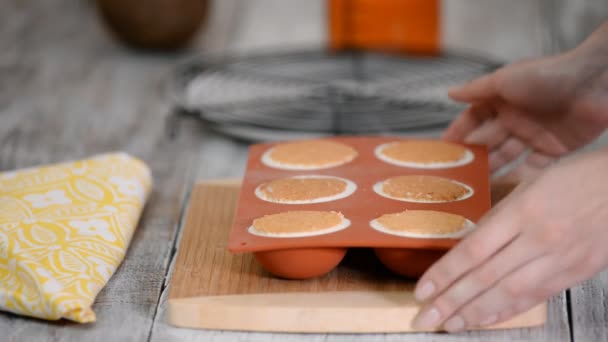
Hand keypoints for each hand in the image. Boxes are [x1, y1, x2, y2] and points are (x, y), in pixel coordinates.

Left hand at [412, 148, 607, 331]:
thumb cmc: (576, 178)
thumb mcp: (530, 185)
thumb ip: (500, 215)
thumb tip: (470, 243)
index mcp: (524, 211)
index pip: (473, 250)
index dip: (445, 274)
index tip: (422, 290)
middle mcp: (539, 239)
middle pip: (486, 277)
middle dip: (451, 301)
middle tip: (426, 318)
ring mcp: (559, 259)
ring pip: (509, 293)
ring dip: (474, 312)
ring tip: (449, 324)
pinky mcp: (575, 273)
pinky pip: (535, 298)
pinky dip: (507, 311)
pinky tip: (485, 319)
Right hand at [444, 23, 607, 181]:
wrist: (594, 82)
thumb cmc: (547, 75)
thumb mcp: (504, 79)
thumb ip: (476, 90)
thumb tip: (450, 93)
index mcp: (501, 100)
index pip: (473, 119)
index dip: (458, 134)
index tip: (441, 151)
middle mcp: (516, 118)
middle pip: (488, 141)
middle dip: (471, 157)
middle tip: (453, 175)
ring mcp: (534, 134)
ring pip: (507, 157)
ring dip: (491, 170)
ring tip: (473, 187)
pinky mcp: (555, 148)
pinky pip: (533, 168)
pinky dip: (519, 178)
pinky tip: (504, 190)